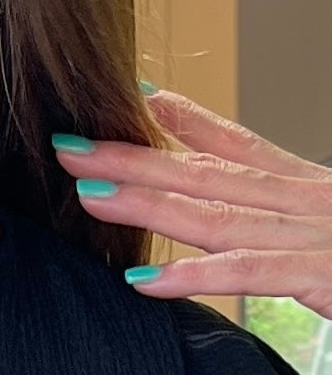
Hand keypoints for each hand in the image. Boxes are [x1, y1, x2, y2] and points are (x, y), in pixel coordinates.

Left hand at [51, 89, 331, 318]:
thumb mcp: (330, 228)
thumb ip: (283, 220)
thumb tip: (241, 218)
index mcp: (306, 189)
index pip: (233, 143)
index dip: (180, 117)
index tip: (128, 95)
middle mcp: (306, 202)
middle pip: (203, 173)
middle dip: (130, 159)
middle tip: (69, 147)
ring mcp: (314, 236)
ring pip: (214, 216)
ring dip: (145, 205)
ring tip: (86, 196)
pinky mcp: (325, 276)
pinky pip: (249, 273)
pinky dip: (194, 275)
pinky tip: (143, 279)